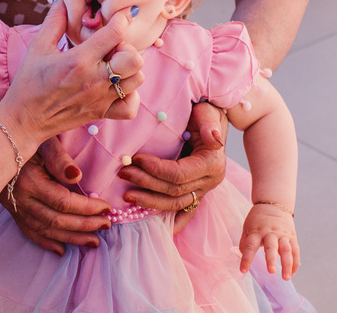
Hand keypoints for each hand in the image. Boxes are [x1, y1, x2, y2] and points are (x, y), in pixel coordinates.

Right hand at [0, 0, 143, 152]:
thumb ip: (55, 20)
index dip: (122, 18)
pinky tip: (117, 87)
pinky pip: (131, 106)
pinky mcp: (102, 114)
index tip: (121, 14)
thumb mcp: (38, 46)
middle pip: (134, 58)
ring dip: (129, 69)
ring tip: (112, 66)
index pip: (115, 33)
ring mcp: (100, 99)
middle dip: (127, 47)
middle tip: (111, 48)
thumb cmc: (29, 81)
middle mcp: (94, 80)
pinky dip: (130, 95)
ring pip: (137, 79)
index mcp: (78, 60)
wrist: (24, 119)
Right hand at [2, 141, 113, 254]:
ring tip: (93, 241)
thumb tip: (76, 176)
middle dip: (84, 225)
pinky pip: (28, 231)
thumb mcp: (44, 138)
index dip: (87, 208)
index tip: (106, 207)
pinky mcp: (10, 209)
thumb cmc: (26, 133)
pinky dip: (45, 241)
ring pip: (44, 229)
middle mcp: (18, 198)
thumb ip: (58, 157)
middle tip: (106, 225)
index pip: (62, 202)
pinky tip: (61, 249)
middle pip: (55, 220)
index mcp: (28, 180)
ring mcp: (13, 206)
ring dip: (70, 238)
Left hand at [118, 102, 226, 232]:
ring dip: (149, 201)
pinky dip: (169, 220)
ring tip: (126, 195)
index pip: (179, 174)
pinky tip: (151, 223)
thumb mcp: (207, 113)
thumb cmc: (206, 112)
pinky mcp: (196, 193)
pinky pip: (183, 211)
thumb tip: (214, 139)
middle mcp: (209, 181)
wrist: (212, 119)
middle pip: (174, 191)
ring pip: (175, 204)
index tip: (135, 159)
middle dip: (146, 183)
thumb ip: (209, 125)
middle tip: (122, 173)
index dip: (156, 169)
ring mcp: (203, 190)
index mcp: (212, 163)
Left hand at [239, 204, 298, 278]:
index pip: (250, 246)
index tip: (243, 270)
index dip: (246, 258)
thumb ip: (245, 242)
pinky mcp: (292, 236)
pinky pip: (295, 251)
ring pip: (286, 250)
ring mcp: (282, 235)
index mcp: (257, 231)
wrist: (273, 204)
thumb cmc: (258, 219)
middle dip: (271, 259)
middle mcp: (270, 233)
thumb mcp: (247, 227)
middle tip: (271, 272)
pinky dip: (295, 263)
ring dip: (287, 264)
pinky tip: (292, 273)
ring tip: (286, 277)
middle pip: (271, 247)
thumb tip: (242, 256)